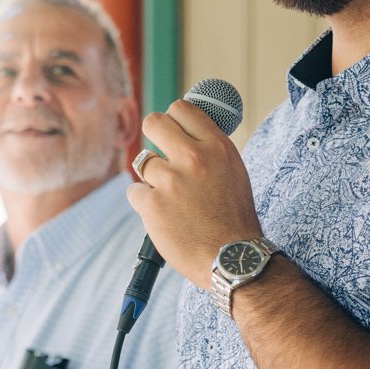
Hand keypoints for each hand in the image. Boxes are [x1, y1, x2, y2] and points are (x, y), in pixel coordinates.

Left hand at [129, 98, 263, 286]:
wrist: (234, 259)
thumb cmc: (234, 219)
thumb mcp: (234, 172)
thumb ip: (210, 150)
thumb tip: (185, 133)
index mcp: (217, 147)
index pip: (183, 108)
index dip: (174, 119)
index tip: (173, 131)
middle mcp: (194, 158)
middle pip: (154, 122)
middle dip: (153, 135)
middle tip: (160, 155)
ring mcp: (171, 180)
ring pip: (143, 161)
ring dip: (152, 179)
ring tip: (171, 199)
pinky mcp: (152, 204)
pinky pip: (135, 192)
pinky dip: (145, 204)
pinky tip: (164, 217)